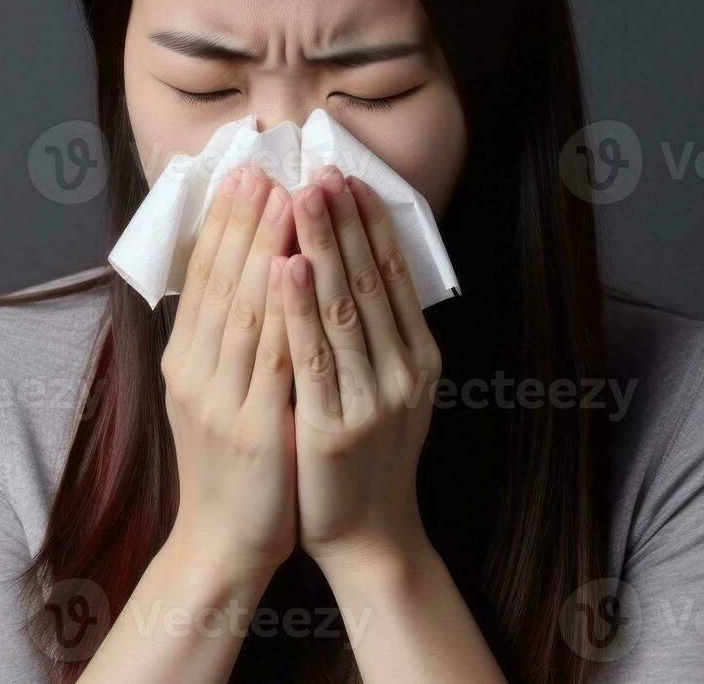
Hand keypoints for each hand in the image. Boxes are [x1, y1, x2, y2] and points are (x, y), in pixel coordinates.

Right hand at [160, 165, 299, 581]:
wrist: (222, 544)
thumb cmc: (228, 465)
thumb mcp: (209, 394)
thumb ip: (219, 340)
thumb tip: (237, 275)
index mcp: (182, 360)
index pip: (200, 277)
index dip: (221, 223)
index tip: (241, 174)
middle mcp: (192, 372)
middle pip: (219, 282)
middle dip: (243, 220)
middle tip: (262, 164)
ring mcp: (219, 400)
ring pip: (243, 309)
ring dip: (264, 248)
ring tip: (284, 196)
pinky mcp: (252, 428)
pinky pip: (270, 358)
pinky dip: (281, 309)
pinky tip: (292, 269)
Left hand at [281, 165, 442, 573]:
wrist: (367, 535)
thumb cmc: (366, 454)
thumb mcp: (388, 387)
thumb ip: (378, 332)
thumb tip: (354, 262)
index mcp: (418, 356)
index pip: (394, 274)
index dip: (371, 223)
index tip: (348, 176)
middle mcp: (404, 371)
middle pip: (371, 280)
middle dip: (345, 221)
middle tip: (322, 168)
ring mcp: (373, 399)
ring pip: (345, 308)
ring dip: (322, 246)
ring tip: (302, 196)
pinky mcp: (336, 427)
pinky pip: (314, 356)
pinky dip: (299, 307)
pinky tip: (284, 266)